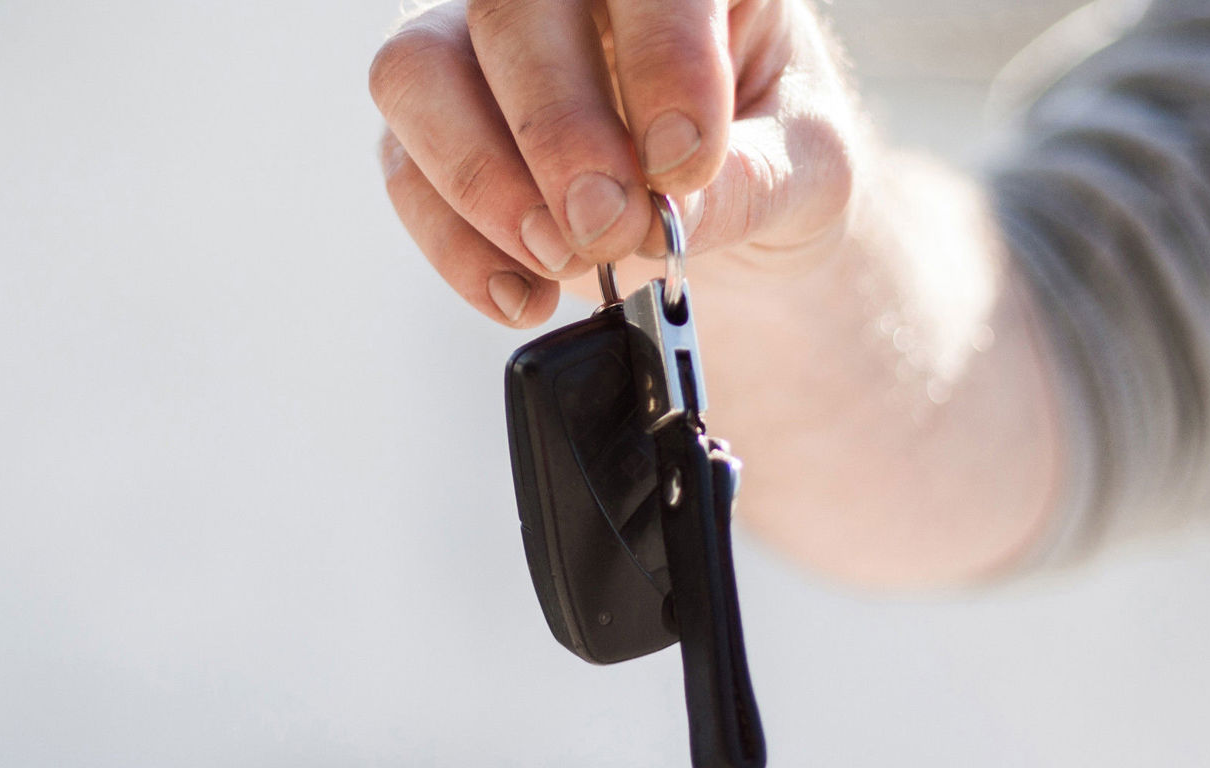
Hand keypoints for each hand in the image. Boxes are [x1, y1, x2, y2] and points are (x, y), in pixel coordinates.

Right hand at [369, 0, 857, 325]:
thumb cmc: (772, 166)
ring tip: (561, 260)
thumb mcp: (806, 175)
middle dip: (556, 127)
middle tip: (610, 228)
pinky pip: (403, 169)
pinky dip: (456, 246)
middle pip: (511, 8)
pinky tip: (525, 295)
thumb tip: (663, 211)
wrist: (730, 228)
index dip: (662, 58)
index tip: (686, 164)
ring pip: (418, 71)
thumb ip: (750, 184)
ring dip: (481, 180)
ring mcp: (483, 50)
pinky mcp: (432, 130)